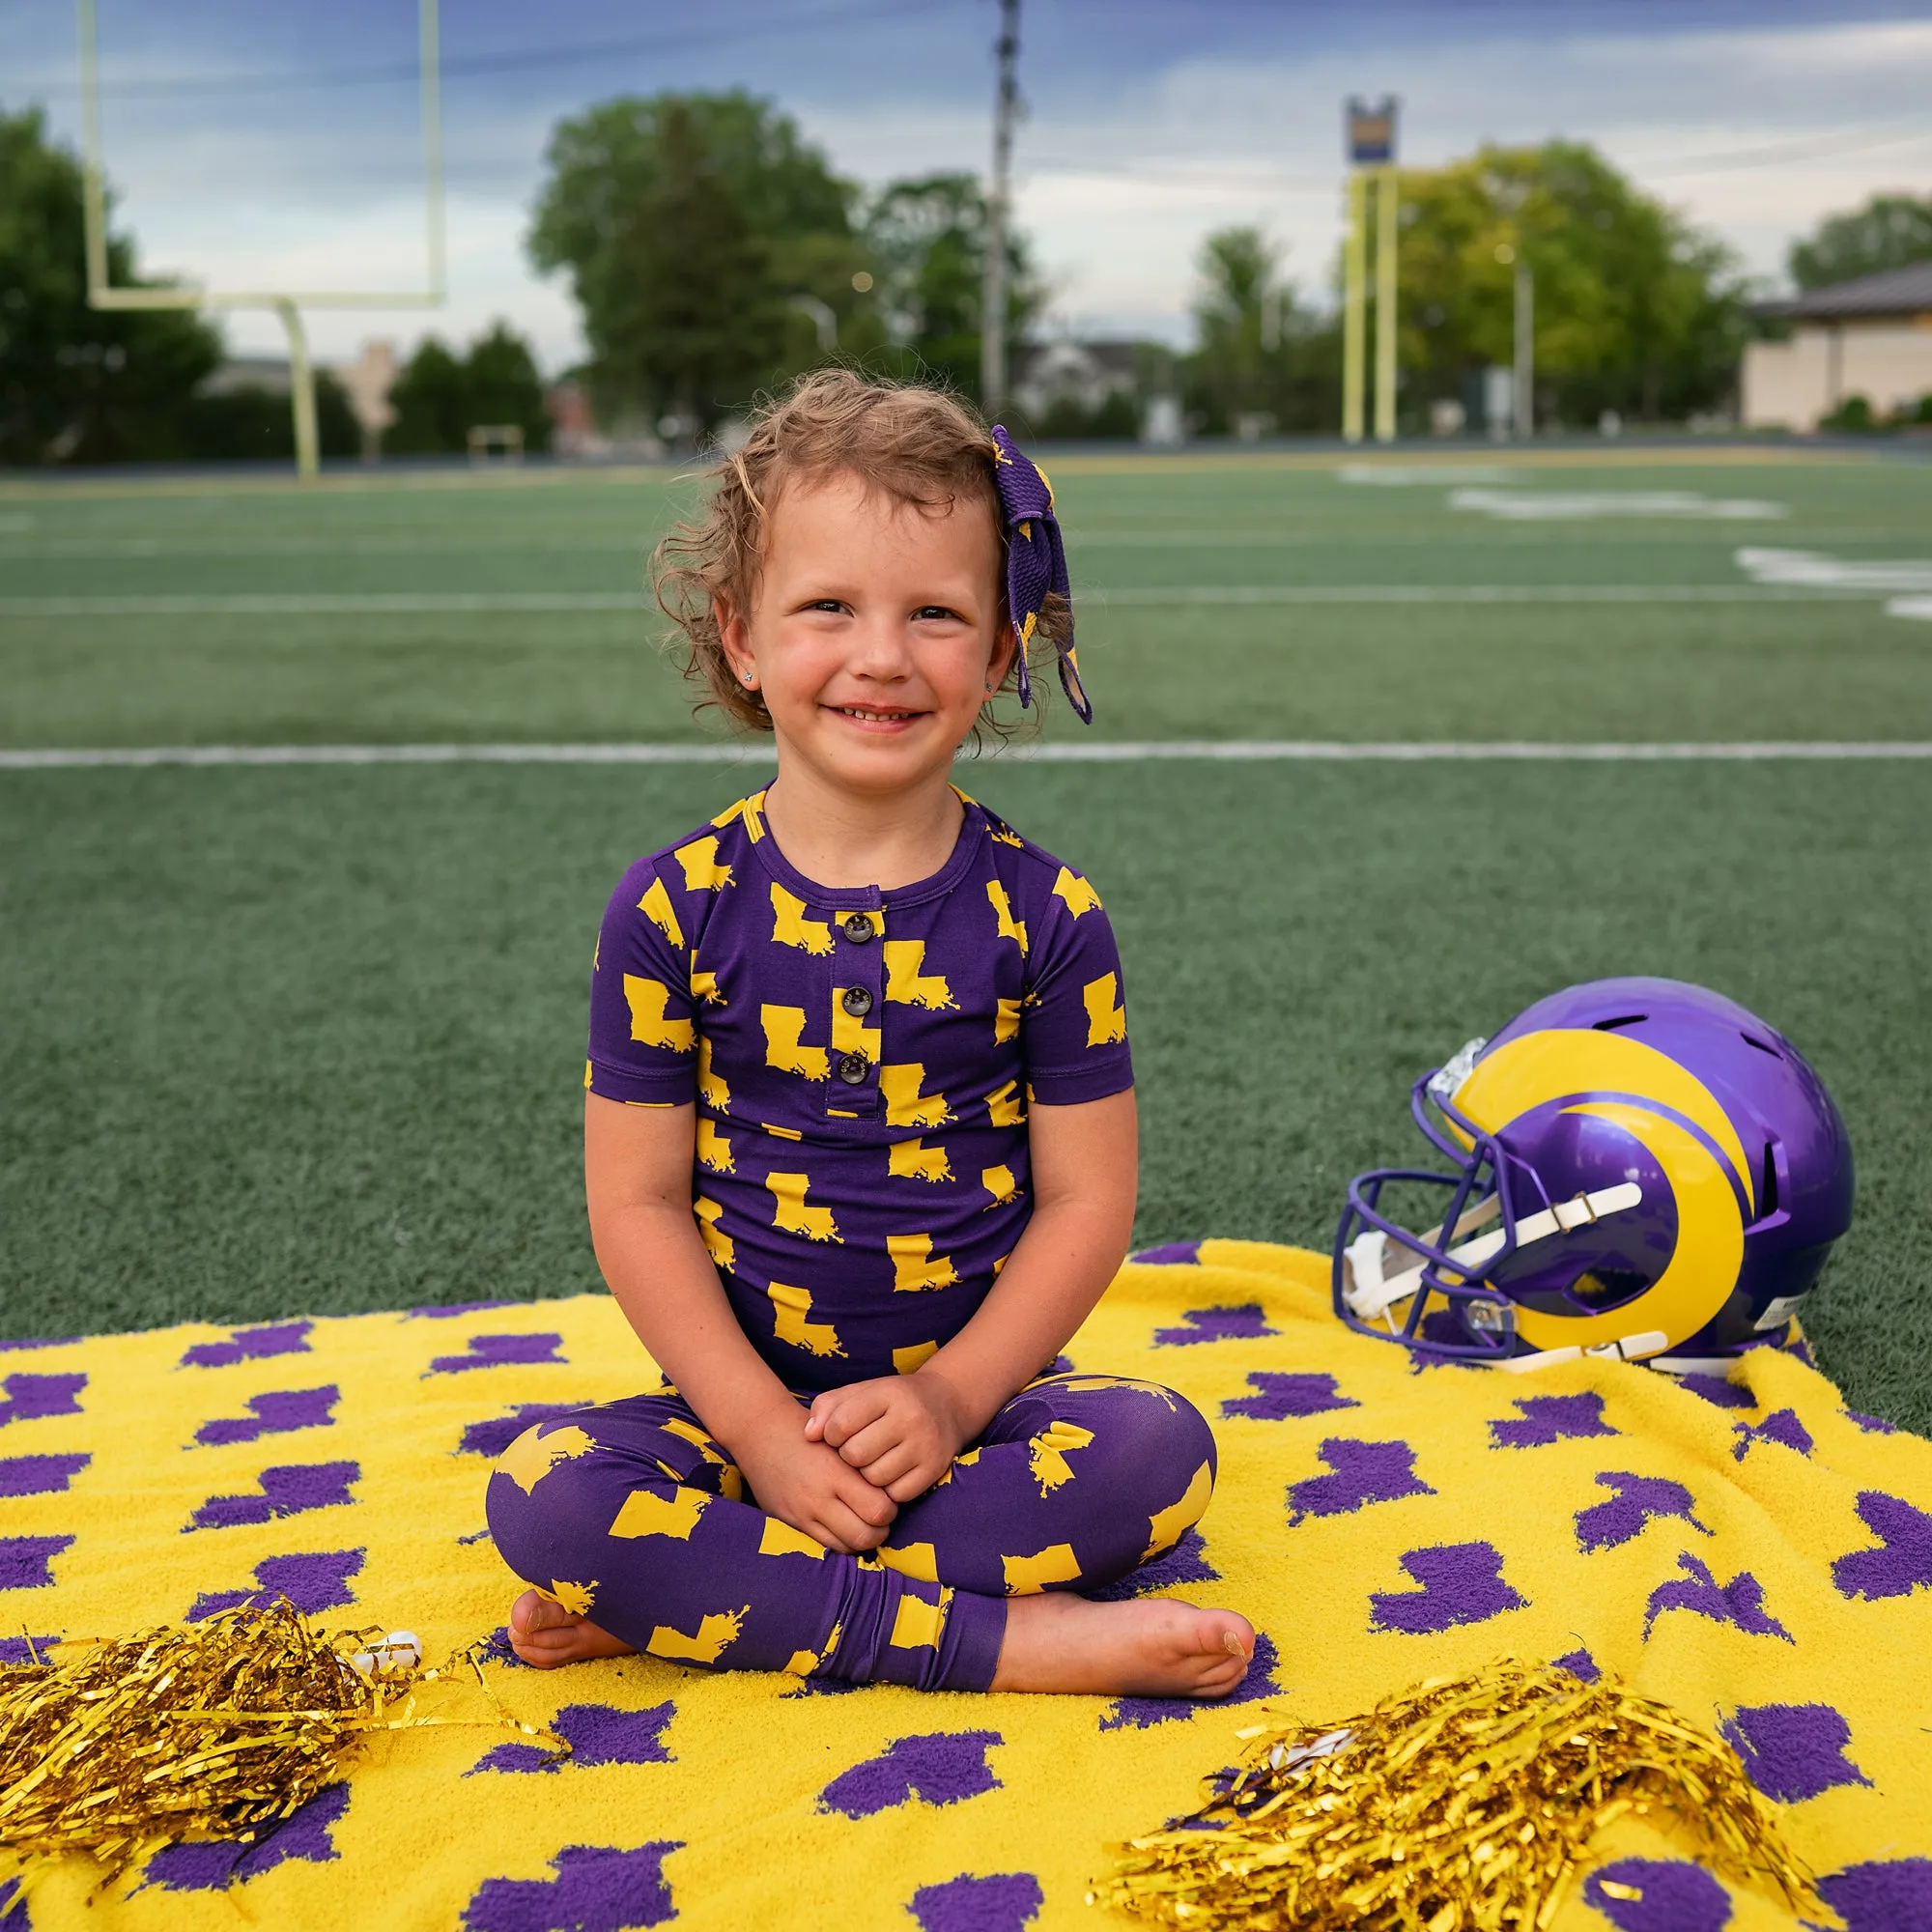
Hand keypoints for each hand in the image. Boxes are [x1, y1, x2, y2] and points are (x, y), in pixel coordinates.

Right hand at [729, 1408, 898, 1555]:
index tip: (889, 1498)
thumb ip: (863, 1463)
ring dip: (860, 1539)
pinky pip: (823, 1546)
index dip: (890, 1508)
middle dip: (880, 1530)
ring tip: (863, 1522)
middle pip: (865, 1535)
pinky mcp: (789, 1523)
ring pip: (845, 1546)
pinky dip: (840, 1541)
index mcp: (835, 1473)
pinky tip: (843, 1526)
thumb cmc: (809, 1432)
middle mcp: (818, 1498)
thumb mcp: (839, 1438)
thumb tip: (892, 1489)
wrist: (762, 1433)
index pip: (878, 1509)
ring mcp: (802, 1514)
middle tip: (880, 1516)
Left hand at [805, 1371, 968, 1501]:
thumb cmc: (890, 1400)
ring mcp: (926, 1445)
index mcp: (888, 1393)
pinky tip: (890, 1472)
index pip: (841, 1424)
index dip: (831, 1434)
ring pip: (874, 1478)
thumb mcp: (860, 1392)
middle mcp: (911, 1417)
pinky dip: (887, 1489)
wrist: (946, 1404)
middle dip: (848, 1456)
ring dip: (866, 1475)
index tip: (838, 1433)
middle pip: (856, 1455)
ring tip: (873, 1460)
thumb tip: (809, 1435)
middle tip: (856, 1449)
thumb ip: (827, 1407)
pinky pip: (896, 1495)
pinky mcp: (934, 1470)